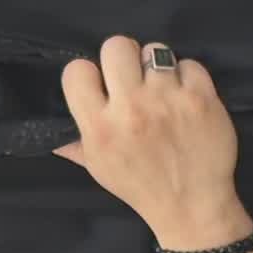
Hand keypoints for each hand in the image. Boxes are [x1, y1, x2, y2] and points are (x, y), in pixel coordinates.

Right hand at [54, 36, 249, 249]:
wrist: (191, 206)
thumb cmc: (141, 187)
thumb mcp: (99, 169)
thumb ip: (75, 144)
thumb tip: (52, 134)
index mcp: (100, 127)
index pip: (77, 71)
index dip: (88, 74)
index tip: (100, 85)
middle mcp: (131, 109)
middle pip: (116, 46)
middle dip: (123, 59)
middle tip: (133, 79)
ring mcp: (168, 100)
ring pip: (155, 50)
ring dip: (156, 67)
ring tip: (162, 88)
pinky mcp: (200, 99)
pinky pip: (189, 63)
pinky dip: (188, 77)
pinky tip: (185, 98)